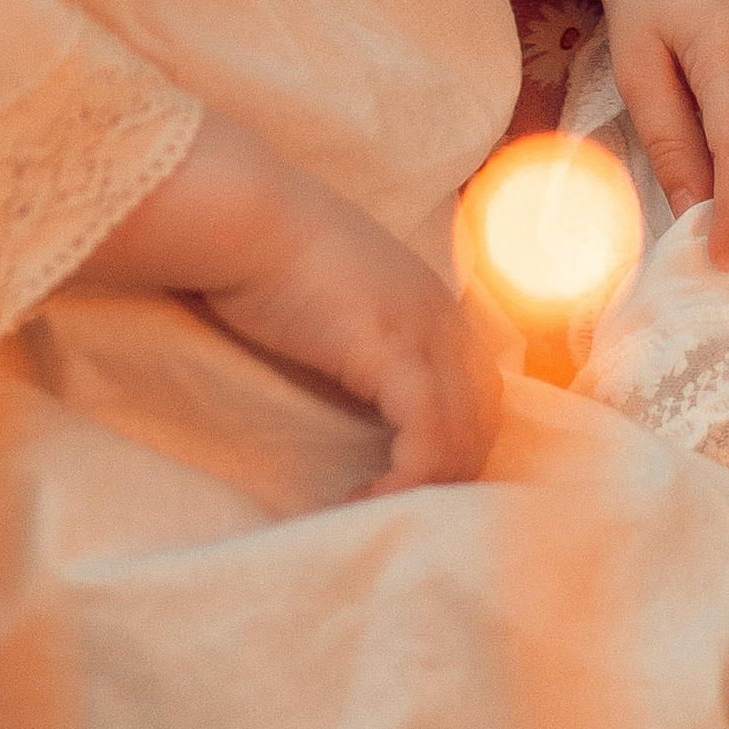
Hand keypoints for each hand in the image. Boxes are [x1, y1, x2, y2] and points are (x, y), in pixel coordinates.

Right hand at [71, 110, 502, 492]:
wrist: (245, 216)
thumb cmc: (267, 253)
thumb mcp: (335, 298)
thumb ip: (360, 334)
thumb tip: (353, 383)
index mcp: (433, 302)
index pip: (478, 389)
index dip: (454, 441)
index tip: (409, 480)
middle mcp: (443, 316)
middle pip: (483, 417)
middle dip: (451, 474)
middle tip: (400, 510)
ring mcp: (424, 332)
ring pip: (463, 434)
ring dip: (428, 488)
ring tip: (375, 512)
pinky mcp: (393, 354)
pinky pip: (427, 436)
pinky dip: (408, 480)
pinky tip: (366, 499)